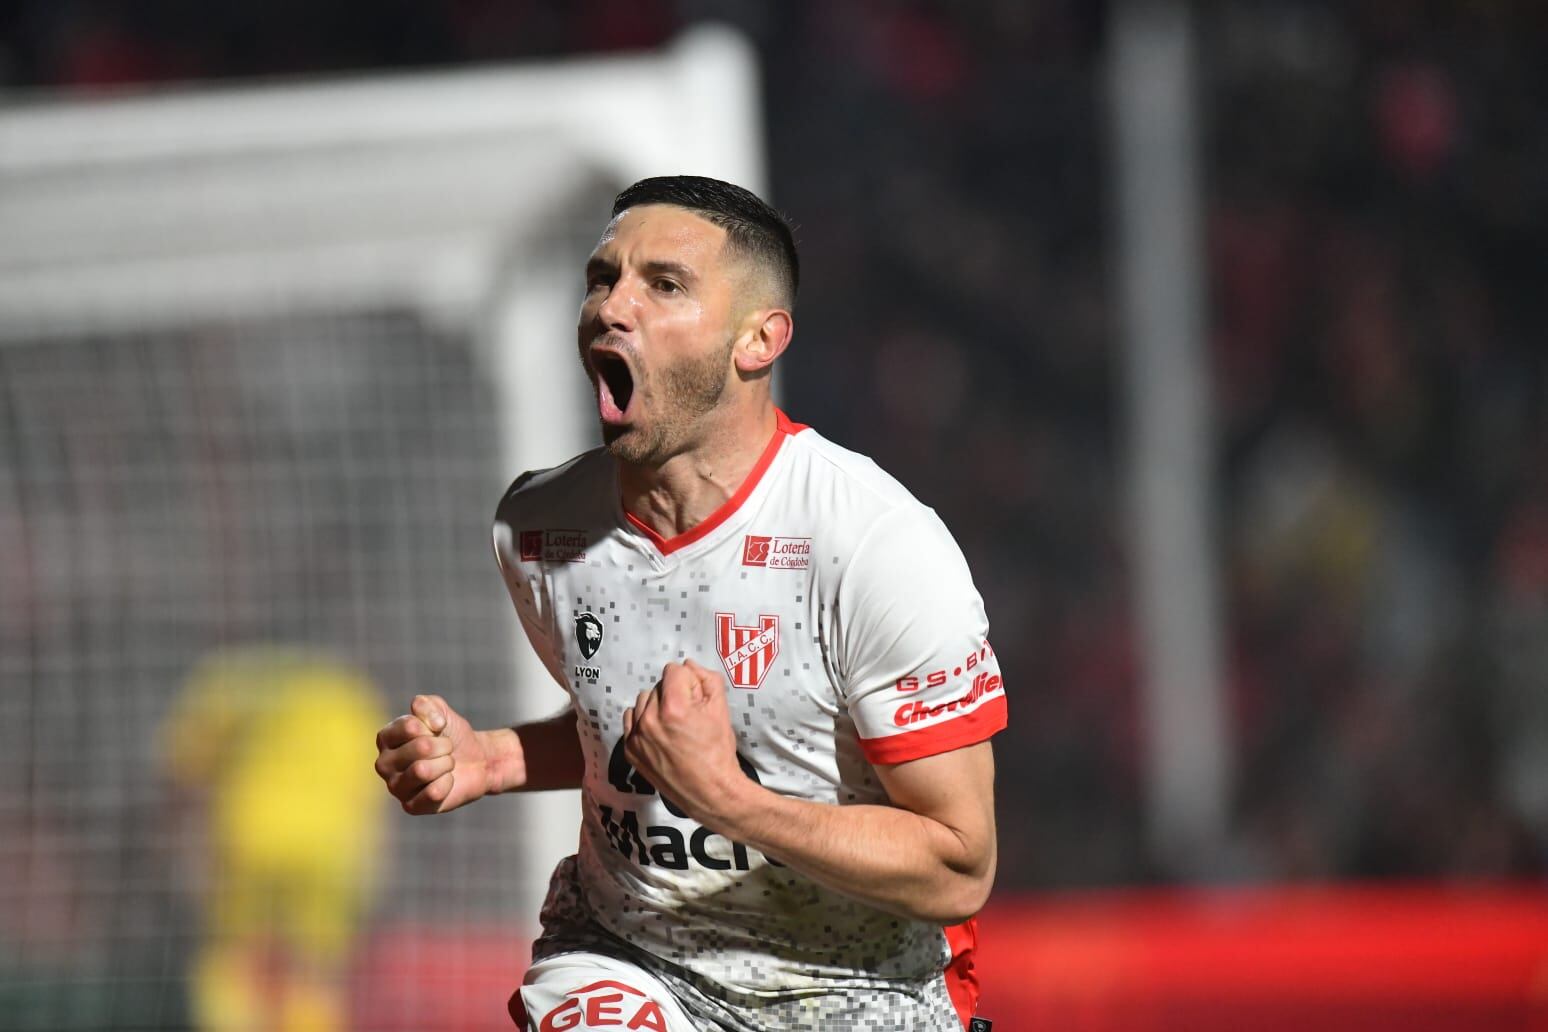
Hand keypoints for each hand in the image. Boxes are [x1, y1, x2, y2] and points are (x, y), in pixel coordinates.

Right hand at [374, 694, 494, 813]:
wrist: (476, 760)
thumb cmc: (451, 735)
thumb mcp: (440, 711)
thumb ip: (427, 705)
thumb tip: (429, 723)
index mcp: (386, 738)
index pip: (410, 726)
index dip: (433, 726)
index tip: (438, 728)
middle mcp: (384, 764)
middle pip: (420, 748)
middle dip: (443, 745)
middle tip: (446, 748)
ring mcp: (396, 787)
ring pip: (423, 771)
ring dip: (445, 763)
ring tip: (446, 764)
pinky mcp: (411, 807)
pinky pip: (434, 792)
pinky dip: (448, 783)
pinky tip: (447, 781)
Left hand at [622, 660, 750, 826]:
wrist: (709, 791)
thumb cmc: (717, 752)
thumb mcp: (721, 710)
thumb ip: (707, 679)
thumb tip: (689, 665)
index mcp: (673, 708)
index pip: (673, 671)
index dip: (688, 681)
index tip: (695, 698)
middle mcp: (650, 720)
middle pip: (657, 686)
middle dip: (673, 694)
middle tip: (687, 714)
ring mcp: (636, 737)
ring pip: (642, 702)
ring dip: (656, 707)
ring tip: (673, 725)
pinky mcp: (630, 750)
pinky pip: (631, 721)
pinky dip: (643, 722)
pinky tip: (660, 734)